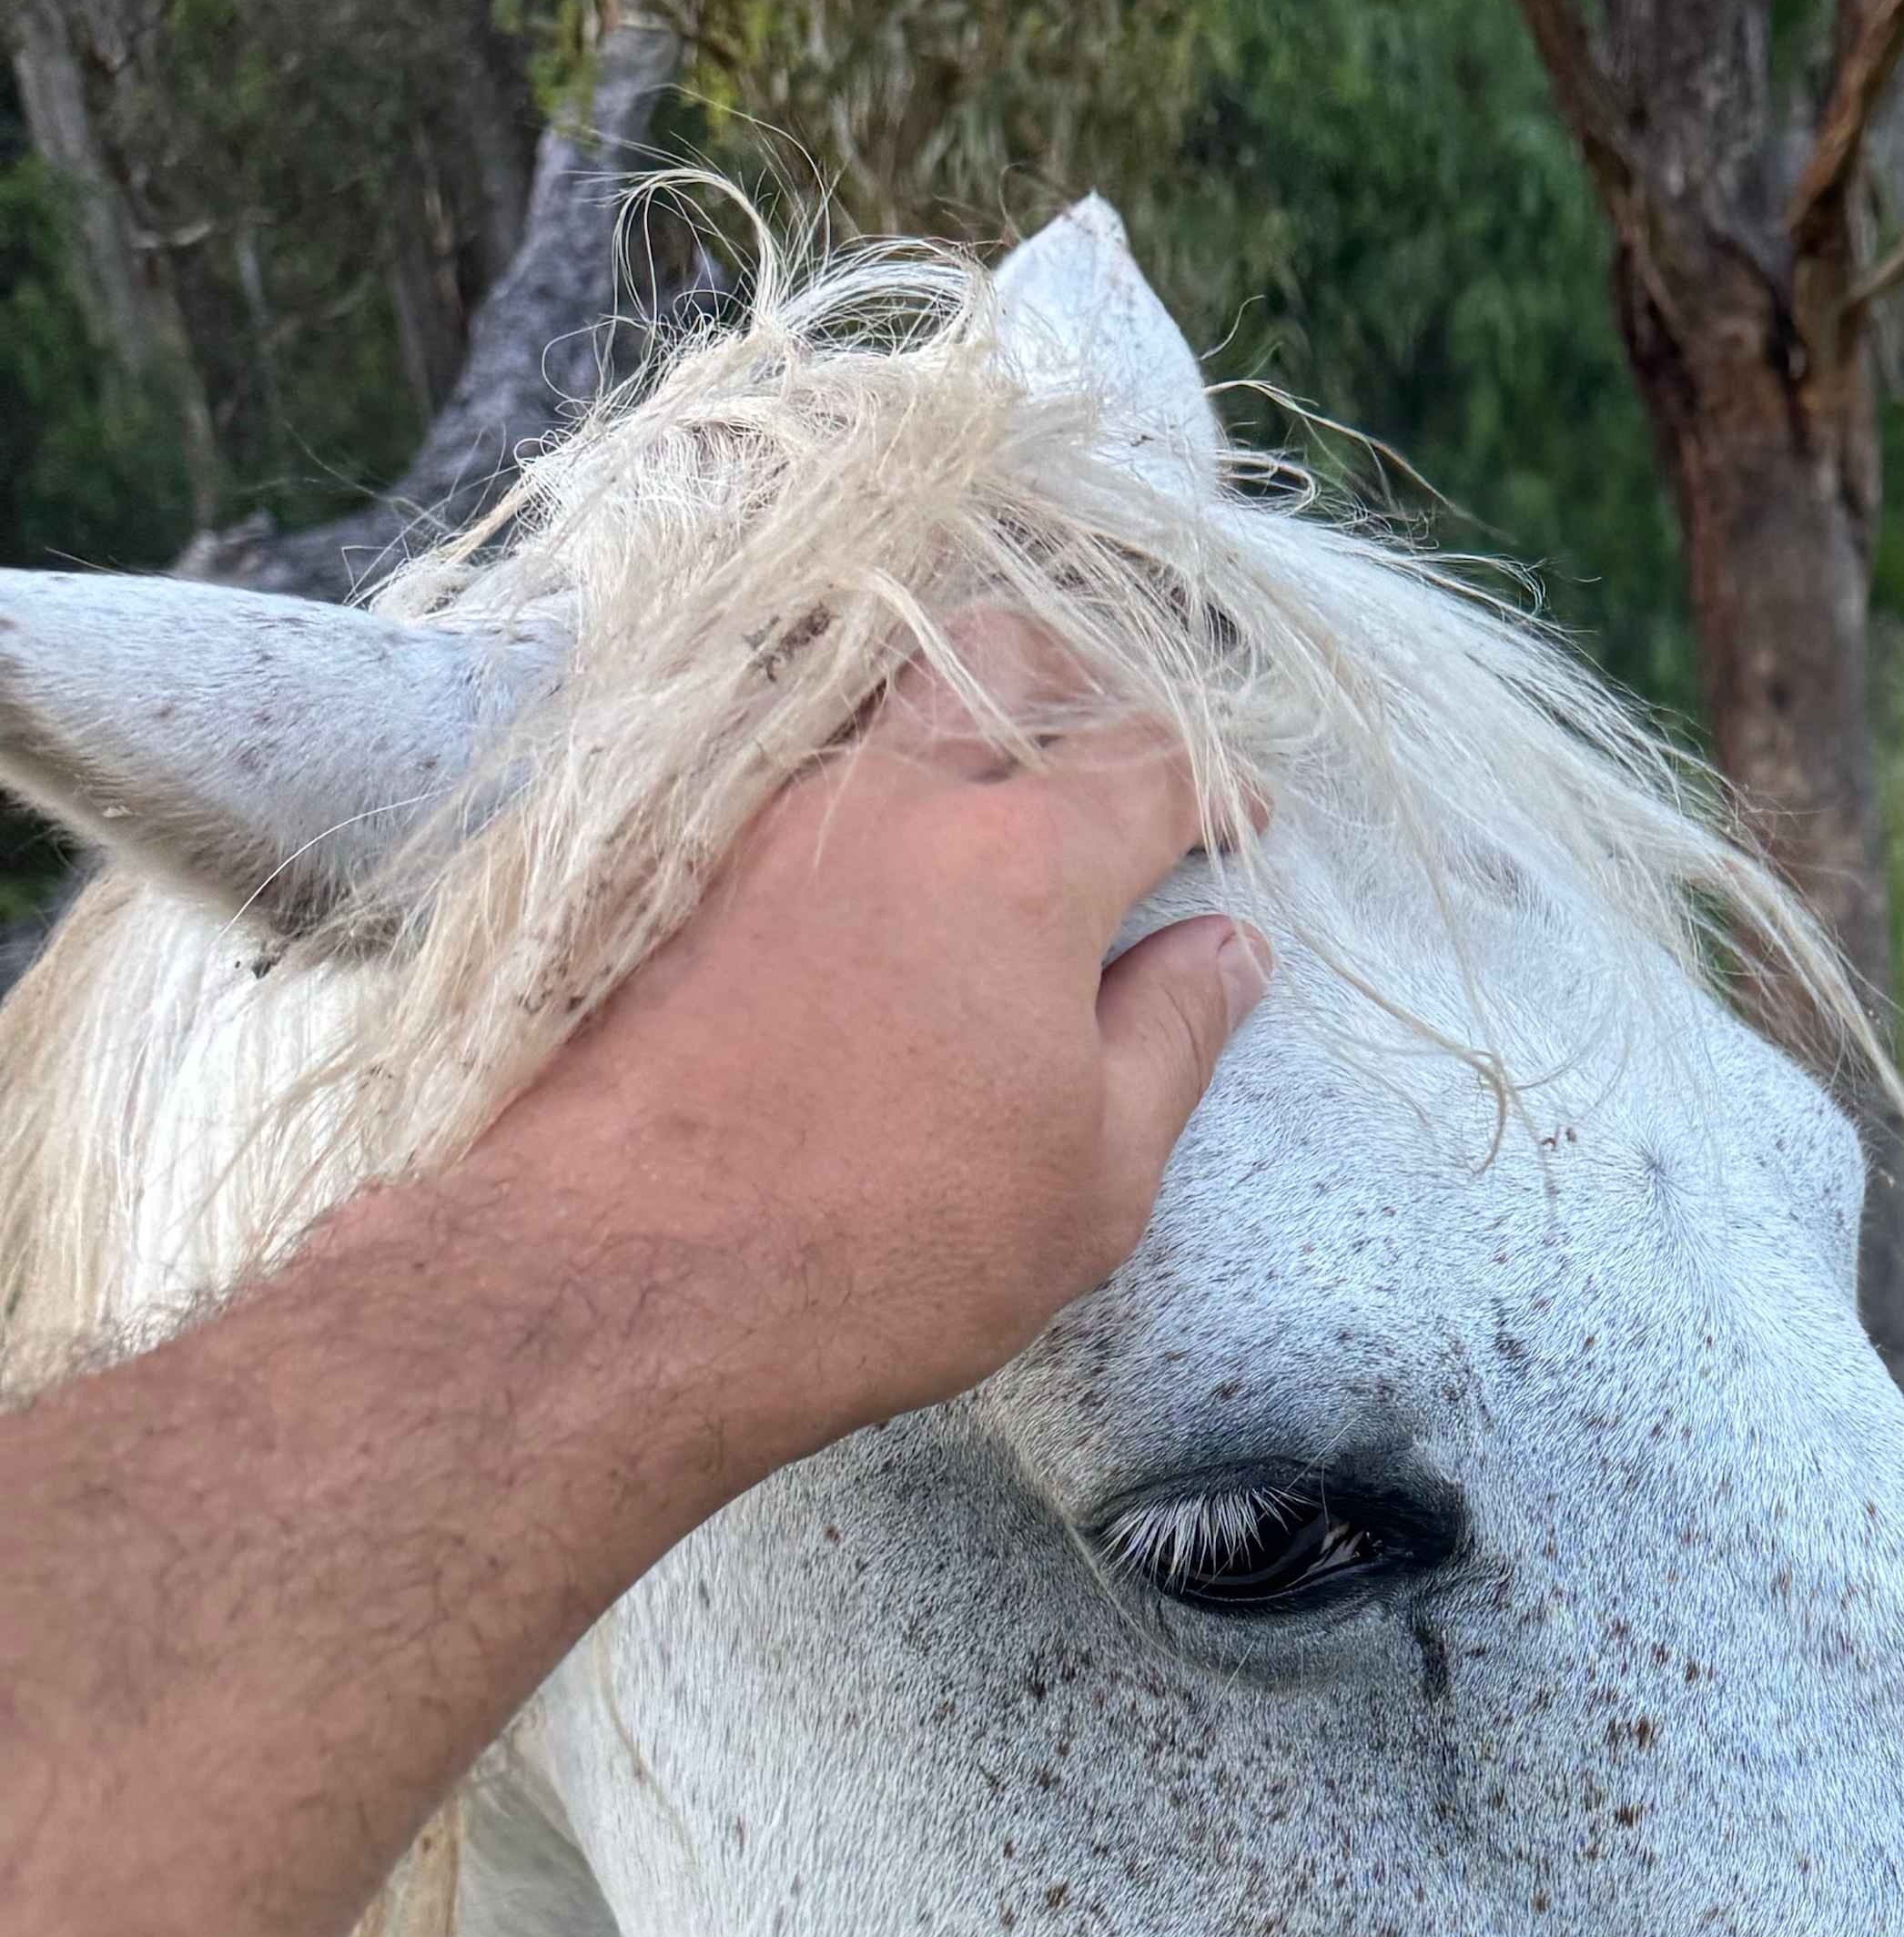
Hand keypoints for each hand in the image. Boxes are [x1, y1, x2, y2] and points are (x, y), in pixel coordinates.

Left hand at [481, 609, 1267, 1462]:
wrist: (631, 1278)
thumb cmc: (894, 1248)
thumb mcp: (1096, 1177)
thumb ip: (1173, 1038)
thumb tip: (1231, 948)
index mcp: (1023, 864)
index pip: (1148, 765)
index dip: (1214, 784)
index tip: (1240, 819)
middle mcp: (894, 800)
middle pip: (1002, 658)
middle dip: (1083, 681)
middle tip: (1118, 753)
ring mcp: (772, 823)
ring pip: (882, 695)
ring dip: (960, 710)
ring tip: (1000, 788)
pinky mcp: (682, 872)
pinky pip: (792, 770)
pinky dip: (862, 777)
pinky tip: (880, 857)